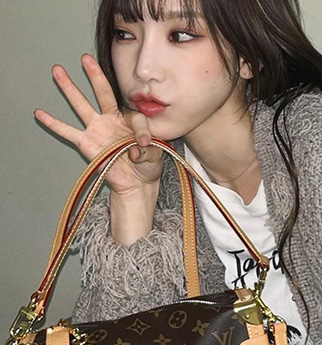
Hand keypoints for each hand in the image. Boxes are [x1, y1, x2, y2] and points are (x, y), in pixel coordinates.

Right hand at [34, 54, 162, 197]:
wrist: (137, 183)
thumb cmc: (147, 166)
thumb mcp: (155, 155)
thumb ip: (149, 150)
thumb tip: (137, 148)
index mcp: (131, 120)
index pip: (136, 117)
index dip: (143, 131)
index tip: (146, 143)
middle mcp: (112, 120)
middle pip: (103, 94)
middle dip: (95, 76)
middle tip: (86, 58)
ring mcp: (98, 130)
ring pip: (81, 105)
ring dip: (69, 88)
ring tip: (58, 70)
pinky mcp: (87, 143)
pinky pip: (68, 132)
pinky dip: (53, 123)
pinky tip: (40, 113)